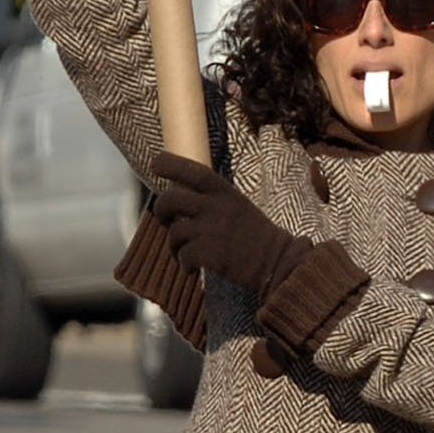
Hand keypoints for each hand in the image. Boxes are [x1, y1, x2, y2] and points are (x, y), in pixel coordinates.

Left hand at [151, 153, 306, 298]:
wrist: (277, 262)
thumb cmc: (254, 234)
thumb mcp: (237, 205)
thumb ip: (211, 198)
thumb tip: (177, 198)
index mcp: (225, 192)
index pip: (194, 170)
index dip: (170, 164)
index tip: (156, 163)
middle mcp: (217, 207)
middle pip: (171, 199)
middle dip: (161, 209)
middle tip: (166, 219)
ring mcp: (213, 231)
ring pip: (174, 232)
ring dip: (174, 246)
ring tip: (184, 254)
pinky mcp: (212, 255)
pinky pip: (184, 256)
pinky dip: (185, 264)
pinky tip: (193, 269)